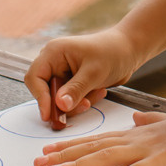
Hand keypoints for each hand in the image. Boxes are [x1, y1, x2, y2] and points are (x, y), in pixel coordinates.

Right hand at [24, 27, 139, 129]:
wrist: (130, 50)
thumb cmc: (112, 52)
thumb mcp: (94, 72)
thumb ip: (76, 89)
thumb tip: (59, 105)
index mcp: (54, 52)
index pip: (35, 77)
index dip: (40, 97)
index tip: (49, 115)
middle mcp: (55, 62)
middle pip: (46, 91)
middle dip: (63, 103)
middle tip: (81, 108)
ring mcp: (63, 73)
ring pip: (59, 99)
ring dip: (77, 103)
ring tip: (96, 94)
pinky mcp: (73, 82)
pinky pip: (71, 100)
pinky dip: (84, 100)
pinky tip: (99, 91)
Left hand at [33, 108, 165, 165]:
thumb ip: (150, 121)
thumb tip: (136, 119)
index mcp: (136, 134)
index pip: (96, 140)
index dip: (71, 145)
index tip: (48, 149)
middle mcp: (135, 140)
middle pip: (92, 149)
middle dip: (63, 156)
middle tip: (36, 163)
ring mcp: (146, 151)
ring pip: (105, 159)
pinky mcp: (161, 164)